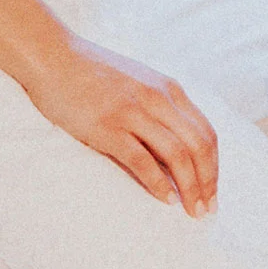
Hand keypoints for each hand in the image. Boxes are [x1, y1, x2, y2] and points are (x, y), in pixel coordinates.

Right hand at [21, 35, 218, 216]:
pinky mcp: (108, 127)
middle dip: (208, 182)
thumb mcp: (139, 84)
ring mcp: (133, 112)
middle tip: (207, 210)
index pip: (206, 133)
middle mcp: (158, 99)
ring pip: (177, 155)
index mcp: (169, 90)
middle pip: (199, 146)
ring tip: (192, 211)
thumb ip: (160, 109)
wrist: (53, 57)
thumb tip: (176, 148)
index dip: (214, 166)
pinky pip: (142, 160)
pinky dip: (158, 183)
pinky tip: (166, 200)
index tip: (212, 191)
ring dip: (189, 187)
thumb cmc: (94, 75)